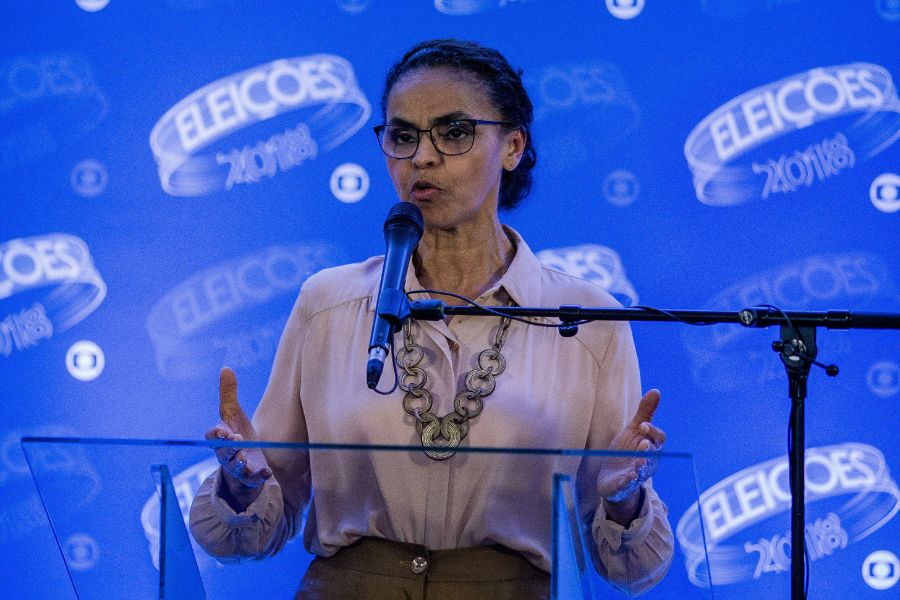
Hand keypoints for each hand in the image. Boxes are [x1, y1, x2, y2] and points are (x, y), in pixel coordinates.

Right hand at [205, 368, 272, 507]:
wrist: (247, 461)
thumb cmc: (237, 434)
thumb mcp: (233, 414)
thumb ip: (228, 394)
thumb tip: (225, 368)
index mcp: (221, 438)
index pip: (212, 436)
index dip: (216, 433)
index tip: (223, 429)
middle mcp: (227, 454)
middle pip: (224, 452)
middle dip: (229, 447)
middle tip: (236, 440)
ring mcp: (239, 467)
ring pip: (236, 468)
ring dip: (241, 464)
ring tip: (246, 461)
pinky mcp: (252, 477)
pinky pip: (254, 479)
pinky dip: (259, 477)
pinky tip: (267, 473)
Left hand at [597, 390, 665, 518]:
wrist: (613, 477)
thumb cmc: (627, 451)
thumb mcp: (633, 430)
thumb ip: (645, 412)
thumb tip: (656, 391)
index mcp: (650, 446)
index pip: (659, 439)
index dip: (653, 432)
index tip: (643, 425)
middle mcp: (647, 461)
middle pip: (654, 455)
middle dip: (649, 449)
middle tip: (643, 443)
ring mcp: (637, 474)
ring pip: (643, 470)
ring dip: (641, 465)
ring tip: (637, 461)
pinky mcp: (624, 485)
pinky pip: (628, 484)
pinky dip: (629, 480)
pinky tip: (628, 476)